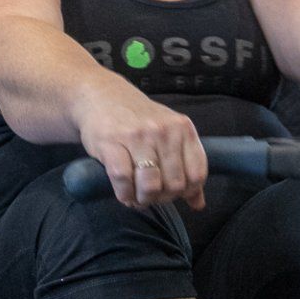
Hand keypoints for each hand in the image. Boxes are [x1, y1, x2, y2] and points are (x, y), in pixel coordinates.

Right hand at [75, 90, 208, 209]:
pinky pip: (123, 180)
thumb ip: (186, 166)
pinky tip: (124, 192)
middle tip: (151, 195)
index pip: (197, 175)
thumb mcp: (169, 134)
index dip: (186, 192)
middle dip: (162, 198)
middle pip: (174, 185)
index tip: (172, 192)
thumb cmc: (138, 118)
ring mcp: (137, 136)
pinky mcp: (111, 143)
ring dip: (143, 199)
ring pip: (150, 186)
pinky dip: (124, 194)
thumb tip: (198, 203)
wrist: (101, 95)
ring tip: (137, 196)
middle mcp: (163, 131)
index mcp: (183, 129)